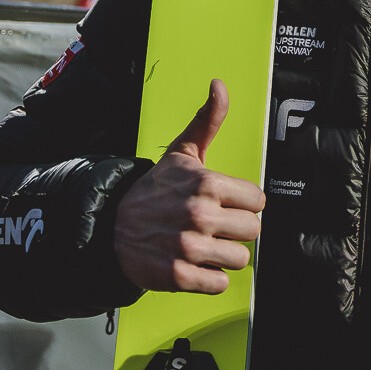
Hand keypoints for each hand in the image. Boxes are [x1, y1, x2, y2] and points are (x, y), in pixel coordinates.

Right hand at [113, 79, 264, 293]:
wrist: (112, 225)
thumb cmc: (155, 189)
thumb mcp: (183, 152)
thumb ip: (208, 120)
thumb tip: (219, 85)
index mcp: (207, 183)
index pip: (257, 200)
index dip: (244, 203)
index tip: (227, 203)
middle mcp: (199, 214)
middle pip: (253, 230)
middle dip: (237, 230)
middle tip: (216, 225)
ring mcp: (189, 247)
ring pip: (240, 259)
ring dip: (225, 255)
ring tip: (206, 244)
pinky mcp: (178, 276)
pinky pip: (219, 284)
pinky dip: (211, 278)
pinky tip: (197, 264)